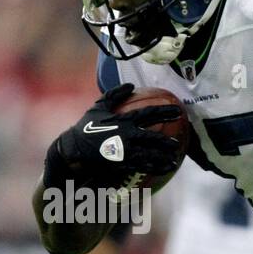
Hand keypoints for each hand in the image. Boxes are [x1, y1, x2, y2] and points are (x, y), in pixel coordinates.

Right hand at [43, 83, 182, 190]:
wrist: (73, 148)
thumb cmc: (87, 127)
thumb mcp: (98, 107)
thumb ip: (114, 95)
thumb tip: (130, 85)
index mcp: (122, 120)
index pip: (148, 114)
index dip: (165, 112)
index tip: (178, 111)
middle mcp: (126, 134)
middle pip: (152, 137)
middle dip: (167, 140)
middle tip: (178, 143)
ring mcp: (125, 150)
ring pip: (150, 154)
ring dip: (164, 156)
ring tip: (175, 158)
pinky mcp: (122, 162)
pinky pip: (143, 166)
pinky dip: (156, 167)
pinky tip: (166, 168)